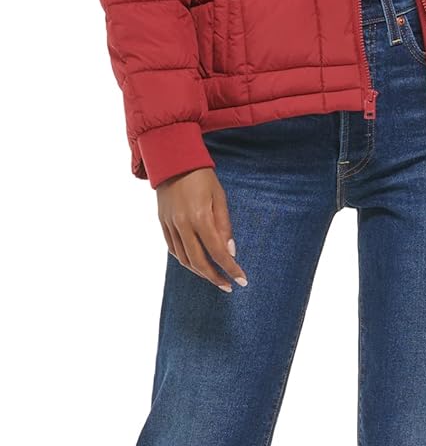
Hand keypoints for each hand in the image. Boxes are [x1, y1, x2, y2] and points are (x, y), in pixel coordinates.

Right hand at [157, 169, 247, 292]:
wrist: (173, 159)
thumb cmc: (201, 176)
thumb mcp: (219, 197)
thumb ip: (224, 226)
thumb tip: (230, 252)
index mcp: (200, 217)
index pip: (218, 252)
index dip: (231, 268)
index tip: (241, 280)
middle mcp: (182, 224)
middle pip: (199, 262)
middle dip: (215, 277)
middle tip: (228, 286)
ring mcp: (170, 225)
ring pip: (184, 259)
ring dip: (200, 272)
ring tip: (214, 277)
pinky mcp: (162, 223)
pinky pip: (173, 249)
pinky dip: (185, 260)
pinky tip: (196, 264)